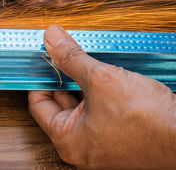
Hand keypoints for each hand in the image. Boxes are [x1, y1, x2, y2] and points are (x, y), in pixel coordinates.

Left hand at [29, 25, 175, 168]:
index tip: (43, 59)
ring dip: (81, 86)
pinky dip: (97, 96)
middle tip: (65, 56)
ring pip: (81, 108)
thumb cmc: (147, 120)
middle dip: (63, 79)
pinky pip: (98, 114)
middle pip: (59, 105)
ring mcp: (100, 145)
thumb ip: (72, 58)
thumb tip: (51, 39)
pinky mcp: (117, 140)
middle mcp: (80, 147)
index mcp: (67, 139)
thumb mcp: (101, 79)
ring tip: (86, 65)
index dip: (41, 78)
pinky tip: (105, 79)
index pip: (38, 104)